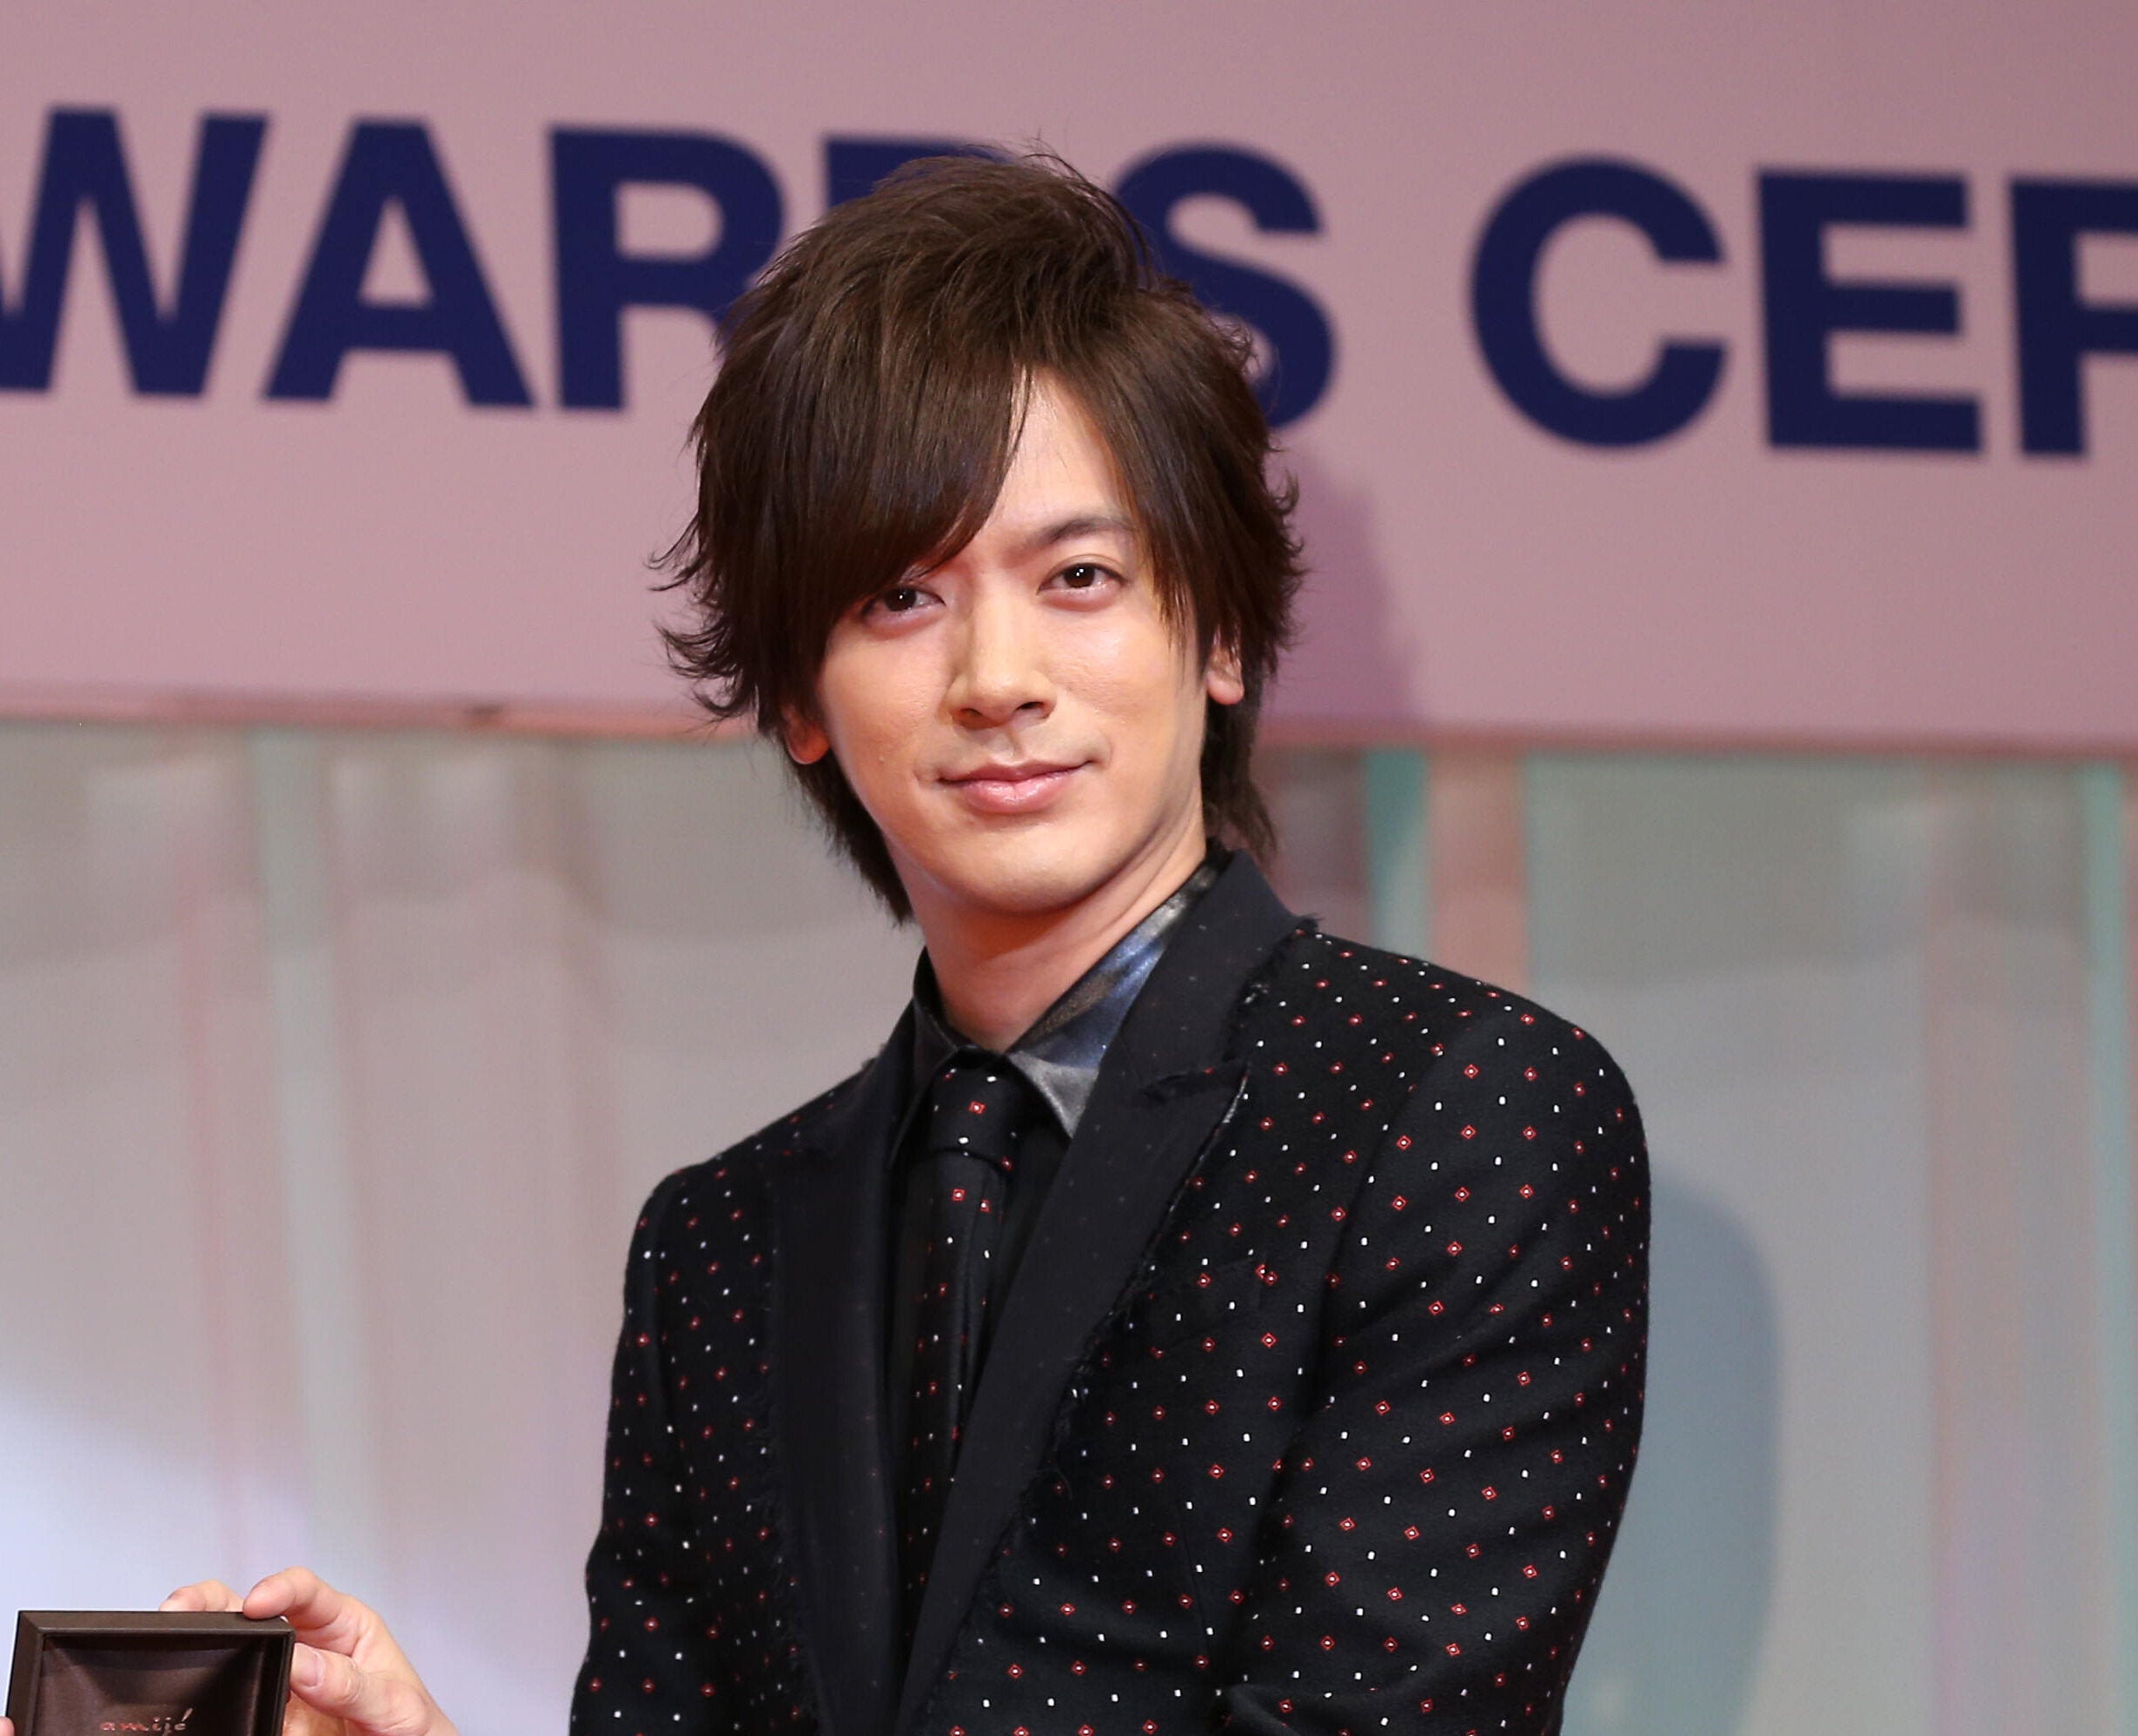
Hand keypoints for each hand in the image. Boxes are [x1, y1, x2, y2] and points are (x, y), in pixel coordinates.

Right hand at [159, 1569, 455, 1735]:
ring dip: (204, 1647)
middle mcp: (307, 1648)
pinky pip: (237, 1705)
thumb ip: (350, 1683)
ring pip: (233, 1654)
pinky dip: (217, 1700)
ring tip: (177, 1648)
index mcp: (344, 1626)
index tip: (257, 1603)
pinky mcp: (269, 1719)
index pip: (307, 1592)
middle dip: (213, 1602)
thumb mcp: (395, 1702)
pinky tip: (203, 1700)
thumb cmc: (413, 1726)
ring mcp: (282, 1684)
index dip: (279, 1589)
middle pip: (252, 1611)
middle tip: (183, 1609)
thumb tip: (301, 1662)